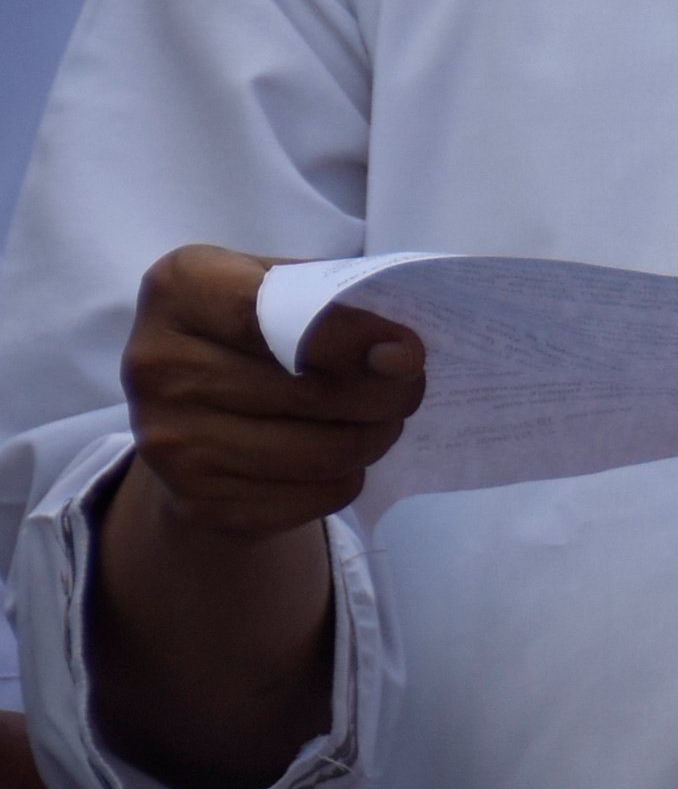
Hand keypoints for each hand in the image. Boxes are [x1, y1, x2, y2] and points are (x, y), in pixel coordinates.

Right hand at [118, 245, 423, 541]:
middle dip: (387, 394)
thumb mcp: (281, 287)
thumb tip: (401, 352)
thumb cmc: (253, 334)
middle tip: (409, 389)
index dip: (353, 336)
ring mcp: (169, 440)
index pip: (277, 315)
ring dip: (374, 437)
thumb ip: (338, 300)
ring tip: (383, 420)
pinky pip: (312, 497)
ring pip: (322, 452)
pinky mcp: (195, 501)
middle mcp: (158, 364)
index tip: (408, 352)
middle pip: (311, 392)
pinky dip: (347, 477)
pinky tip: (341, 457)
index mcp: (181, 289)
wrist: (188, 416)